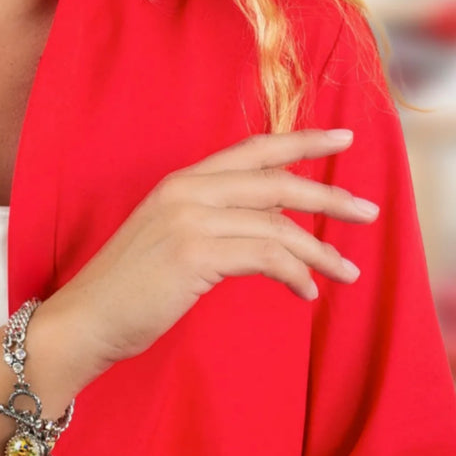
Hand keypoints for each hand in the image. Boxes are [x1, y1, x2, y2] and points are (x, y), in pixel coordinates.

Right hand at [51, 129, 377, 372]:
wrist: (85, 319)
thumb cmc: (130, 287)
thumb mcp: (173, 238)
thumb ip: (216, 220)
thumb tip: (273, 224)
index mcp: (183, 180)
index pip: (254, 148)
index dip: (302, 140)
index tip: (344, 136)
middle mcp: (187, 190)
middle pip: (276, 181)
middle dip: (329, 195)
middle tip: (369, 211)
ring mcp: (189, 219)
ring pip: (277, 224)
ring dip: (320, 250)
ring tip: (347, 271)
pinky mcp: (194, 254)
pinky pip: (265, 256)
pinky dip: (294, 274)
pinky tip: (306, 293)